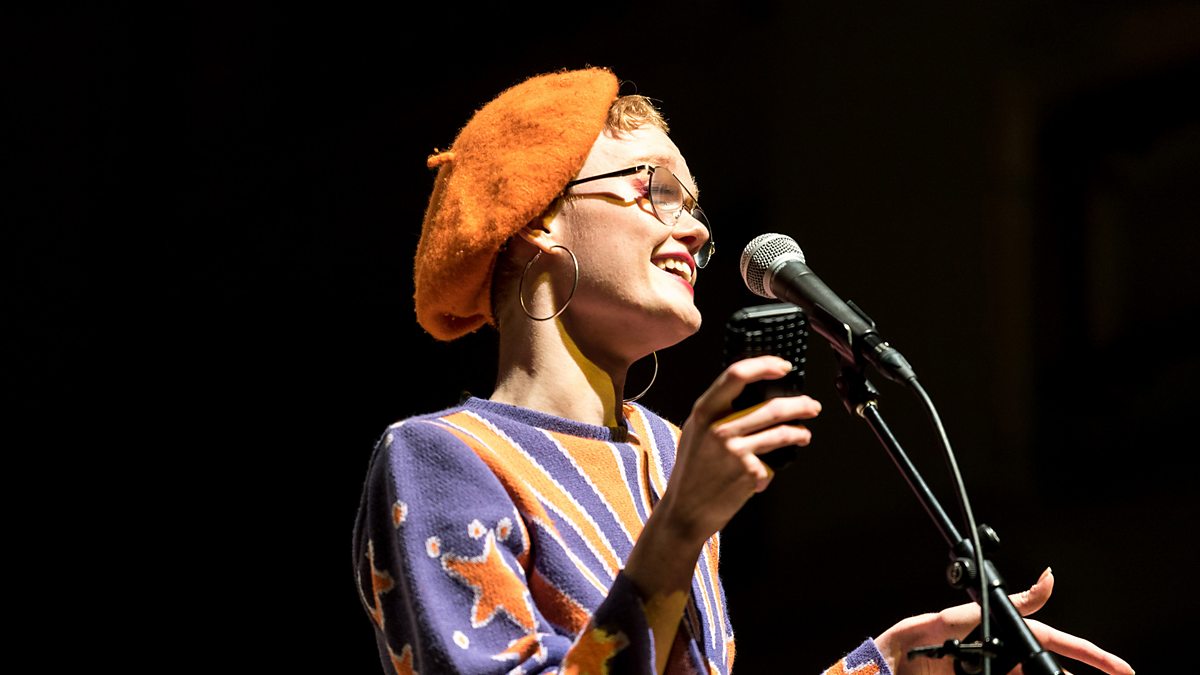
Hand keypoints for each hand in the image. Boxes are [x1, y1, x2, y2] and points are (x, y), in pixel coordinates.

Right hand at [655, 355, 821, 546]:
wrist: (685, 510)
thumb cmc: (692, 471)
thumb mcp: (695, 432)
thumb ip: (717, 412)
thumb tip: (753, 395)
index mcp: (704, 412)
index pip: (736, 375)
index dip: (764, 365)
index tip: (783, 366)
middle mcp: (719, 428)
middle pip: (771, 407)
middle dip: (800, 405)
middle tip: (811, 406)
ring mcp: (736, 451)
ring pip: (782, 433)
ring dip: (800, 432)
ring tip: (803, 435)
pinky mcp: (749, 473)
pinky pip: (772, 464)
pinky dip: (771, 468)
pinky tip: (762, 474)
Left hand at [875, 568, 1134, 674]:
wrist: (889, 665)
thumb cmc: (918, 637)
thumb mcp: (960, 618)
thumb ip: (1007, 604)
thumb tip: (1049, 578)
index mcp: (1001, 636)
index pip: (1055, 643)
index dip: (1092, 656)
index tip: (1123, 670)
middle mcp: (1000, 659)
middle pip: (1046, 670)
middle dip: (1063, 674)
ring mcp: (992, 674)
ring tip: (1029, 674)